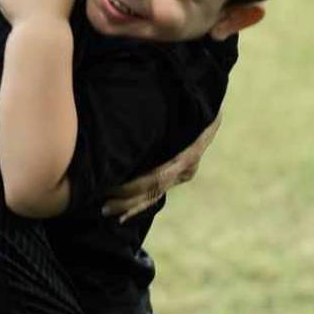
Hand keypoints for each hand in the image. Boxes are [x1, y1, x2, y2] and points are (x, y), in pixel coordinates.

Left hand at [102, 111, 222, 221]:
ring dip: (130, 206)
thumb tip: (126, 103)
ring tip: (107, 212)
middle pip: (154, 190)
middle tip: (103, 206)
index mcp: (185, 153)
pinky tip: (123, 215)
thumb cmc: (188, 97)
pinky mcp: (179, 174)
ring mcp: (184, 172)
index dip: (133, 185)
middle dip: (127, 200)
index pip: (157, 177)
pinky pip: (158, 192)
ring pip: (155, 195)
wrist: (210, 100)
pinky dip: (139, 204)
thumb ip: (155, 107)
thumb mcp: (180, 102)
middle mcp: (186, 166)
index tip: (109, 187)